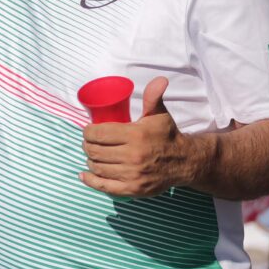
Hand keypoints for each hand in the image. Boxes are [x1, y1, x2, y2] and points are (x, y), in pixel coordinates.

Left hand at [80, 77, 204, 197]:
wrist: (184, 162)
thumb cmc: (166, 135)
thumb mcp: (159, 114)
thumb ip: (154, 96)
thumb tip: (160, 79)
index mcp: (135, 135)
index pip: (99, 134)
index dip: (87, 132)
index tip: (87, 130)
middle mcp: (132, 156)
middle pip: (96, 151)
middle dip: (86, 145)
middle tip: (87, 142)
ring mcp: (132, 175)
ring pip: (98, 167)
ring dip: (89, 160)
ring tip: (90, 154)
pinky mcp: (132, 189)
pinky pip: (104, 186)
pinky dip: (90, 180)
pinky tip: (84, 175)